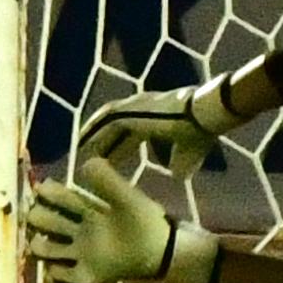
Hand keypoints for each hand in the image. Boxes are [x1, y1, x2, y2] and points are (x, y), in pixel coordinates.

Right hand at [18, 160, 172, 282]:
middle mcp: (80, 232)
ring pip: (48, 249)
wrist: (161, 250)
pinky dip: (55, 274)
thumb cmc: (144, 220)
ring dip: (41, 247)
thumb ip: (107, 180)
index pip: (61, 199)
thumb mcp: (125, 197)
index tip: (40, 189)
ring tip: (40, 243)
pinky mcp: (87, 274)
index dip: (49, 193)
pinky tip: (54, 269)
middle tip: (34, 216)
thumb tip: (85, 162)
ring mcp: (82, 254)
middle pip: (48, 223)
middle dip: (38, 219)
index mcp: (89, 211)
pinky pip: (63, 276)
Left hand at [70, 80, 236, 174]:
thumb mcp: (189, 152)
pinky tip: (82, 142)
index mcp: (155, 120)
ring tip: (80, 148)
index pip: (132, 135)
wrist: (202, 115)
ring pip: (106, 121)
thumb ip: (182, 163)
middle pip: (116, 127)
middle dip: (104, 142)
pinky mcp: (130, 112)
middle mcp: (142, 110)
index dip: (121, 148)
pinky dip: (92, 131)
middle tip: (90, 156)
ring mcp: (134, 107)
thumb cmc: (199, 133)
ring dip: (93, 134)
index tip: (111, 160)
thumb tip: (178, 175)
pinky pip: (104, 122)